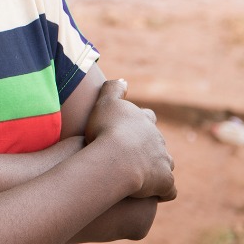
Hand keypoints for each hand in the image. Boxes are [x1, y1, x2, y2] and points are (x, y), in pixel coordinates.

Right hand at [84, 79, 175, 201]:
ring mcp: (164, 161)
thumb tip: (124, 80)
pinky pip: (168, 190)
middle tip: (128, 155)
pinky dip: (162, 192)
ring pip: (165, 164)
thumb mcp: (104, 102)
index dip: (139, 123)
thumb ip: (113, 88)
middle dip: (147, 148)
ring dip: (156, 169)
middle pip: (157, 143)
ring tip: (139, 176)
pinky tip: (150, 194)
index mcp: (144, 121)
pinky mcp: (165, 182)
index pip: (147, 118)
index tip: (126, 129)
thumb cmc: (105, 129)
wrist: (115, 158)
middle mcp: (158, 139)